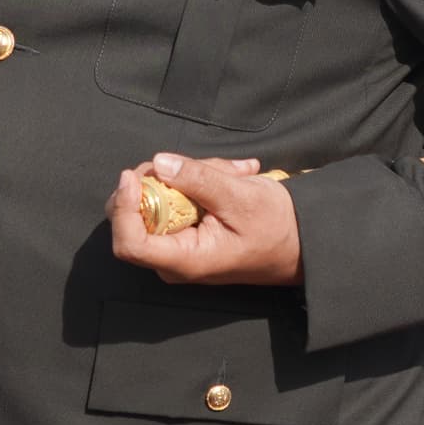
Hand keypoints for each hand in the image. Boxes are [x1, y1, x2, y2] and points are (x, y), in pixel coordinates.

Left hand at [109, 154, 301, 285]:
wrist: (300, 242)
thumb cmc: (276, 227)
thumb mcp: (242, 197)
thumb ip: (199, 179)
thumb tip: (160, 163)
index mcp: (186, 261)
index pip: (130, 244)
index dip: (123, 207)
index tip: (132, 175)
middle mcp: (173, 260)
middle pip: (135, 216)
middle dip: (158, 180)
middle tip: (196, 164)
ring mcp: (176, 247)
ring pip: (155, 202)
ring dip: (185, 177)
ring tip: (230, 171)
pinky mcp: (182, 233)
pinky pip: (172, 201)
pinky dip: (194, 182)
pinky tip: (229, 176)